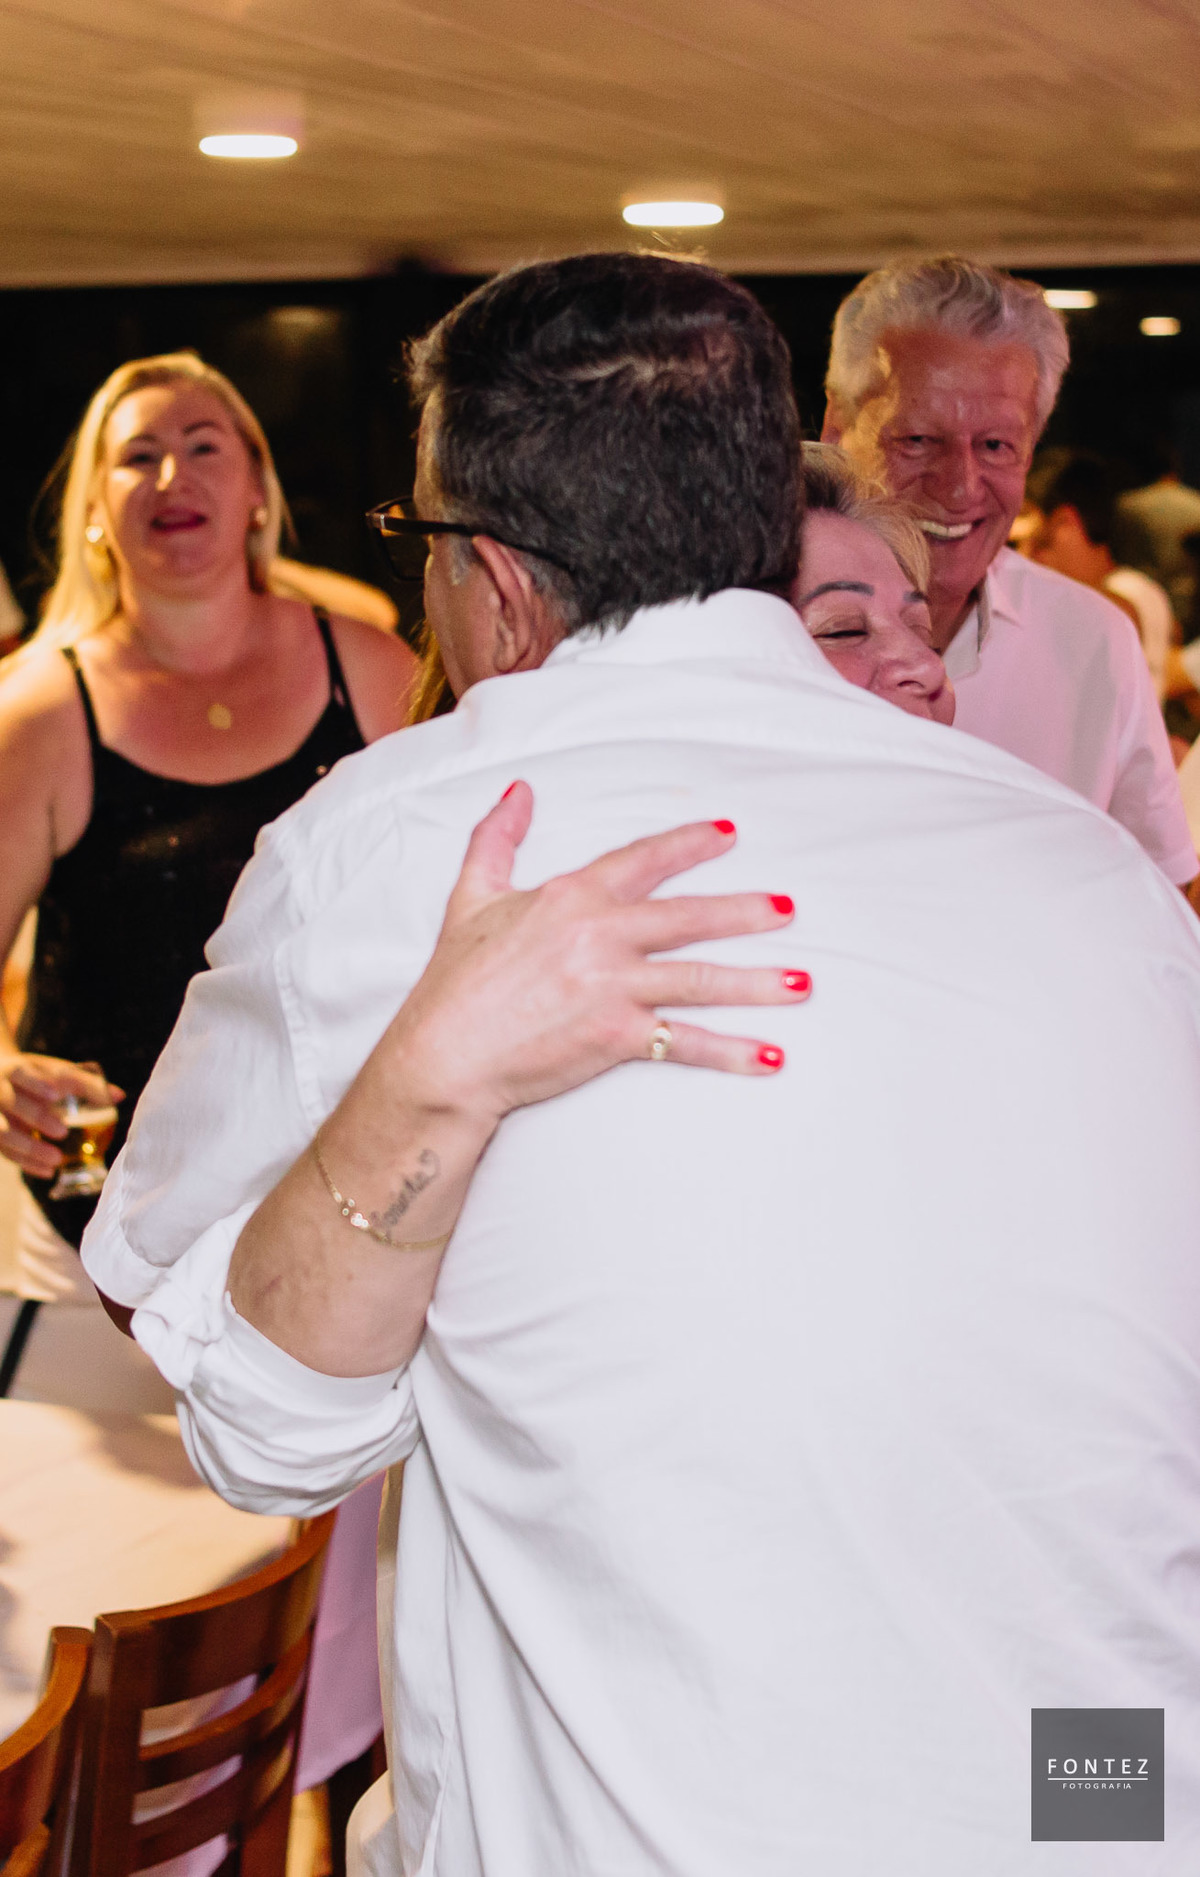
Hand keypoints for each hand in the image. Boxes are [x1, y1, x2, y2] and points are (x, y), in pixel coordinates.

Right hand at [0, 1054, 122, 1177]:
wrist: (2, 1083)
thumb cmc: (36, 1078)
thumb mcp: (56, 1073)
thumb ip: (85, 1083)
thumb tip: (118, 1096)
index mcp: (15, 1070)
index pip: (22, 1073)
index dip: (36, 1083)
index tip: (56, 1093)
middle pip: (11, 1103)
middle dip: (36, 1117)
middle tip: (63, 1132)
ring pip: (3, 1132)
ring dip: (29, 1148)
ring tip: (56, 1160)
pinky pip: (5, 1151)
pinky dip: (26, 1163)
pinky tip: (48, 1171)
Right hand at [387, 782, 810, 1127]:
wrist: (444, 1054)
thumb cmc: (454, 982)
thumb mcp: (471, 896)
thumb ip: (497, 839)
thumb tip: (518, 791)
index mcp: (571, 896)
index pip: (643, 860)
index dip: (689, 844)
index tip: (729, 834)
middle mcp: (601, 935)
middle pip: (690, 919)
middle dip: (745, 913)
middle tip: (788, 909)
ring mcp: (614, 986)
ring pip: (702, 979)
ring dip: (758, 982)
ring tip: (803, 983)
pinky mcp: (617, 1036)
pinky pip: (687, 1044)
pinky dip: (733, 1053)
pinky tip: (771, 1057)